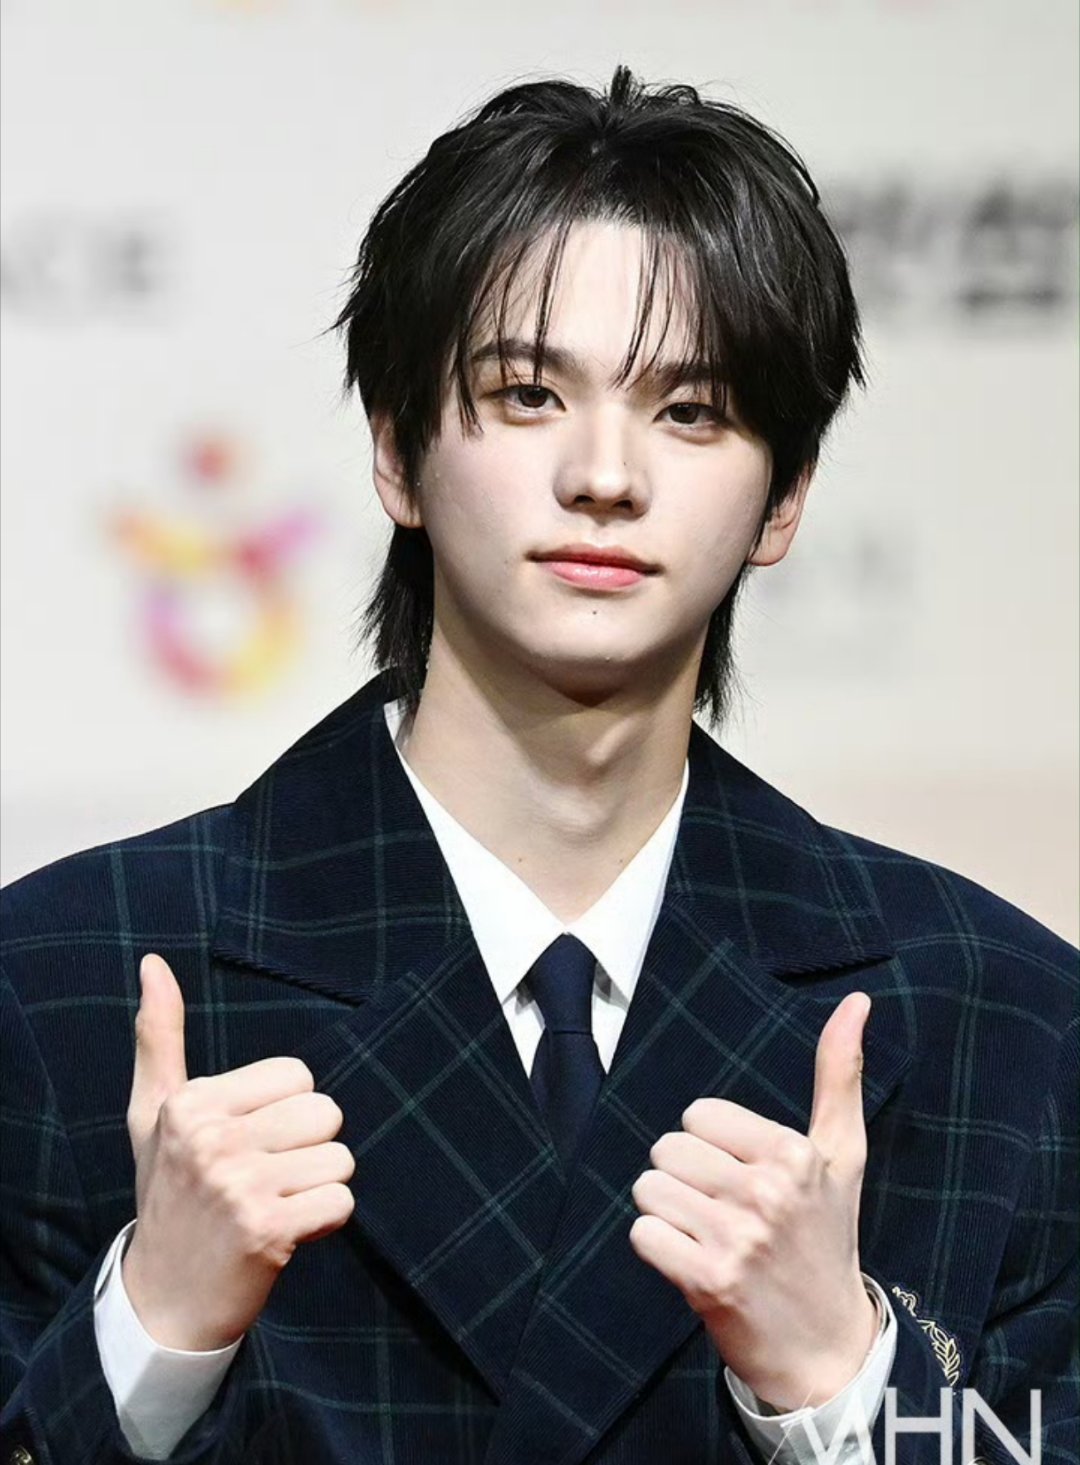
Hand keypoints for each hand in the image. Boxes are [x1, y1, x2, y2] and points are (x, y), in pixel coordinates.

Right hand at [123, 953, 355, 1350]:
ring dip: (319, 1187)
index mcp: (190, 1103)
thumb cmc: (169, 1193)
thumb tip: (155, 964)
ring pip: (340, 1158)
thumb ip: (159, 1036)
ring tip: (276, 1205)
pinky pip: (342, 1201)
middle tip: (266, 1180)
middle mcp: (211, 1140)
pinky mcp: (268, 1232)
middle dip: (309, 1148)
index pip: (297, 1075)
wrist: (163, 1300)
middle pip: (325, 1112)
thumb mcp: (154, 1114)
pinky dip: (326, 1222)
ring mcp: (239, 1187)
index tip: (249, 1144)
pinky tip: (287, 1234)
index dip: (286, 1111)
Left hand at [629, 991, 877, 1410]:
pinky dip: (657, 1248)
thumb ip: (839, 1074)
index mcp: (795, 1153)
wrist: (828, 1348)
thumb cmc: (828, 1239)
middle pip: (668, 1148)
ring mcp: (737, 1238)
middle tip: (722, 1211)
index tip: (741, 1177)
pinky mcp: (707, 1281)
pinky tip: (692, 1263)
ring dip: (667, 1213)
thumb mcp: (843, 1155)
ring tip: (707, 1236)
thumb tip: (857, 1001)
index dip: (710, 1145)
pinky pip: (642, 1234)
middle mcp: (767, 1192)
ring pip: (650, 1188)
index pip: (699, 1115)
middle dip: (684, 1177)